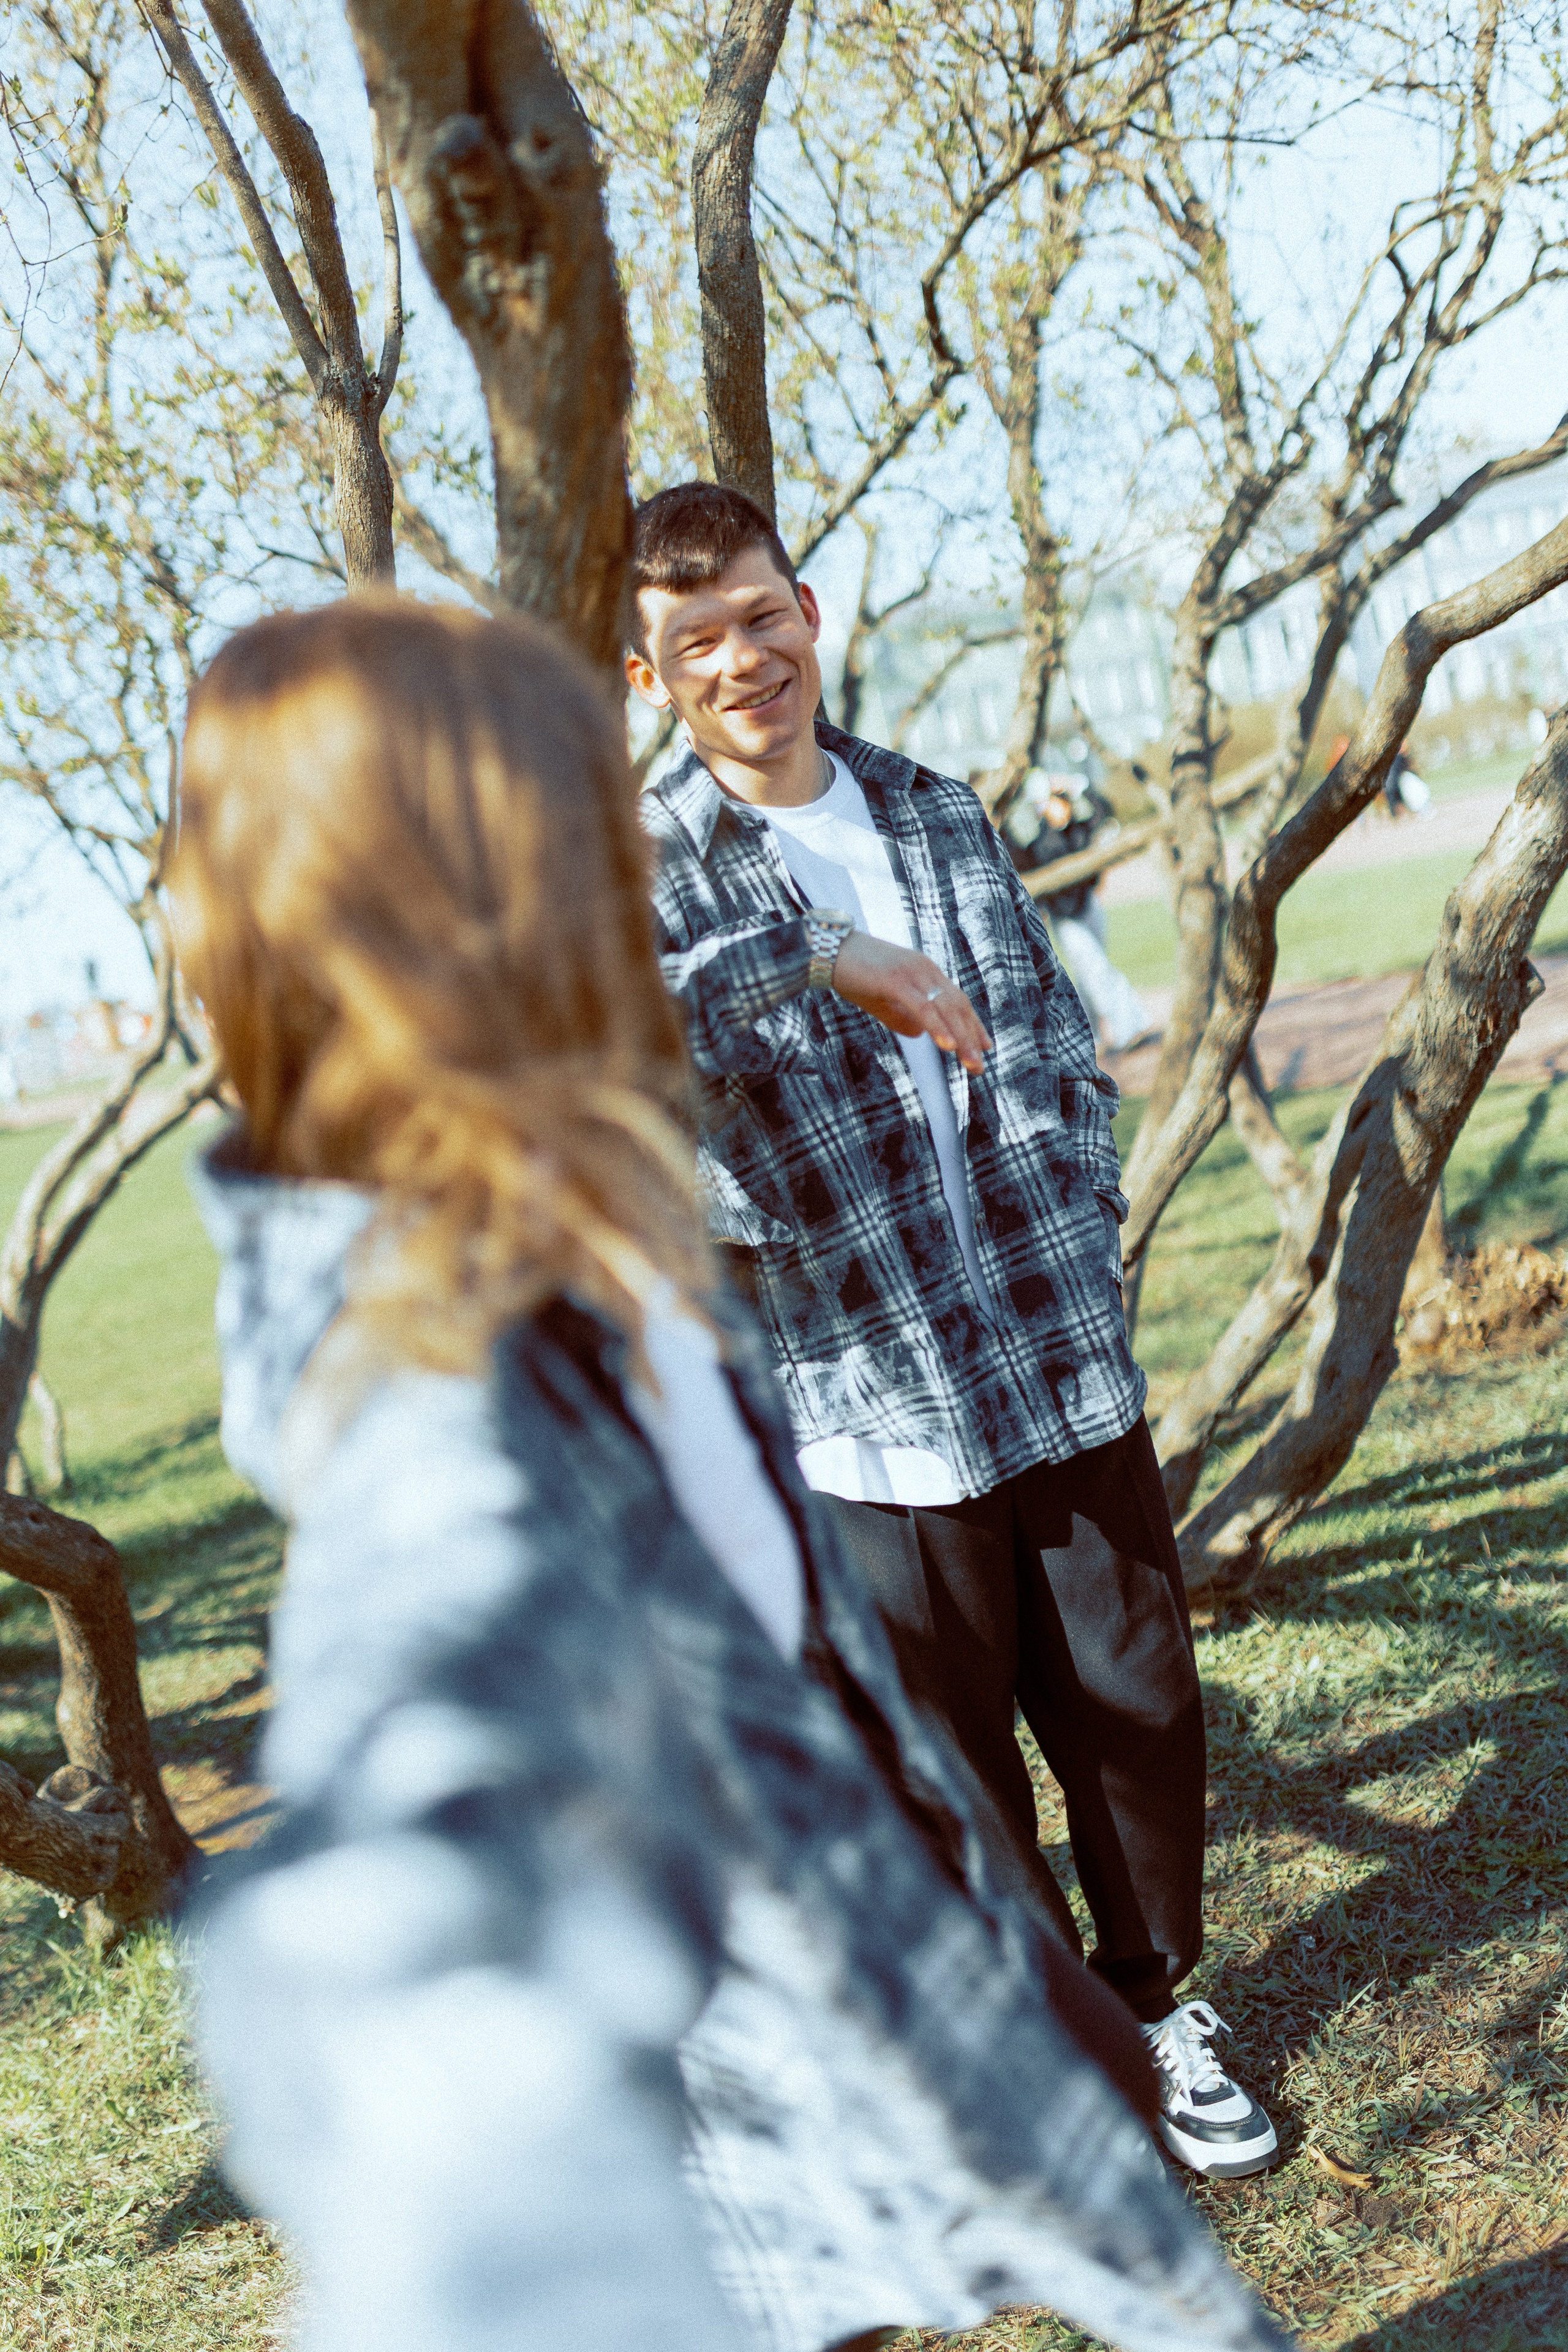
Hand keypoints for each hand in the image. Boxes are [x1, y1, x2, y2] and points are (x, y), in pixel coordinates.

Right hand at [829, 930, 991, 1073]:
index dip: (972, 1023)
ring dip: (962, 1038)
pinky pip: (923, 1007)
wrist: (826, 949)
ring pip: (945, 1009)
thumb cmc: (852, 974)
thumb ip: (901, 1016)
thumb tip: (920, 1034)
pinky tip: (948, 1046)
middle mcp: (925, 970)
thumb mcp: (881, 999)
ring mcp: (912, 973)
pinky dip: (938, 1027)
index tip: (985, 1046)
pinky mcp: (896, 980)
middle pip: (957, 1006)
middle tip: (979, 1067)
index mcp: (924, 971)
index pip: (956, 1000)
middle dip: (972, 1037)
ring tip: (972, 1063)